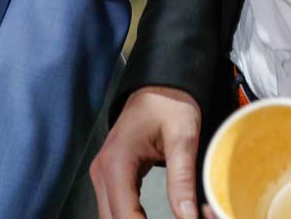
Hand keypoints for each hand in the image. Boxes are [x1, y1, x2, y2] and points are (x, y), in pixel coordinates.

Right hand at [91, 86, 202, 218]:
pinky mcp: (111, 177)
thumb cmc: (171, 104)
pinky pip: (115, 208)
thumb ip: (182, 179)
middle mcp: (102, 171)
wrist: (160, 84)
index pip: (124, 216)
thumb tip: (188, 218)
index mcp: (116, 162)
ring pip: (111, 217)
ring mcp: (103, 175)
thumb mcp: (183, 138)